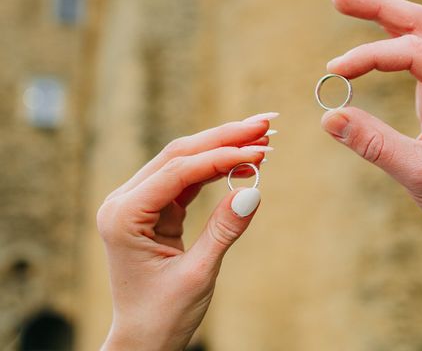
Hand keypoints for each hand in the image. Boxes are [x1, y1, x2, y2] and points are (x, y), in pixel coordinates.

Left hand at [99, 113, 276, 350]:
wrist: (144, 340)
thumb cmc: (162, 316)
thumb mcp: (197, 275)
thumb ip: (223, 231)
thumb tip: (253, 191)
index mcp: (124, 216)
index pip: (177, 172)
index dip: (221, 157)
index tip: (260, 150)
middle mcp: (126, 201)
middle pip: (179, 155)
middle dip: (224, 137)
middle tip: (265, 124)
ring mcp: (140, 202)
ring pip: (185, 161)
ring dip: (223, 147)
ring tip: (262, 137)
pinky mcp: (156, 208)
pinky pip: (188, 179)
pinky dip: (217, 168)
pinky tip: (244, 161)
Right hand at [322, 0, 421, 263]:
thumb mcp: (421, 173)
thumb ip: (373, 143)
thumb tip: (328, 117)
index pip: (410, 53)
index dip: (368, 57)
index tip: (333, 72)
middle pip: (418, 21)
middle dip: (376, 6)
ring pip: (419, 31)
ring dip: (383, 15)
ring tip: (344, 2)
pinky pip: (418, 53)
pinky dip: (390, 42)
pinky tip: (369, 42)